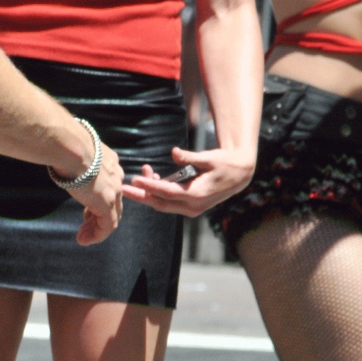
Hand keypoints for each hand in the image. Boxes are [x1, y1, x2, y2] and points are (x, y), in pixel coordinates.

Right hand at [65, 143, 122, 244]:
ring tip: (83, 237)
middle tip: (85, 224)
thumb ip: (71, 155)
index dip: (97, 197)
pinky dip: (97, 235)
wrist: (70, 146)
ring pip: (111, 215)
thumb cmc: (64, 143)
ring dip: (96, 228)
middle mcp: (116, 175)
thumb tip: (54, 151)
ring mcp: (114, 190)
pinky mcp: (106, 204)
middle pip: (113, 201)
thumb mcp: (71, 149)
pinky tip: (85, 240)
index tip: (86, 207)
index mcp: (108, 160)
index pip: (108, 183)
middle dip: (98, 214)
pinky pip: (107, 226)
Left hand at [122, 146, 255, 217]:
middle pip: (160, 203)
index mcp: (197, 195)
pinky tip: (152, 175)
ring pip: (163, 203)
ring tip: (140, 173)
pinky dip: (158, 191)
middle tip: (122, 188)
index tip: (134, 180)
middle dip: (141, 195)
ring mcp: (191, 208)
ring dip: (149, 191)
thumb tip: (174, 152)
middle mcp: (193, 206)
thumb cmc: (224, 163)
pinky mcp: (189, 206)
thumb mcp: (209, 158)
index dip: (150, 186)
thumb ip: (190, 157)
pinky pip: (168, 201)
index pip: (167, 192)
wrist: (239, 174)